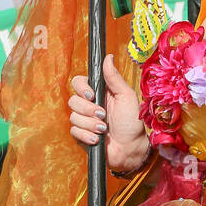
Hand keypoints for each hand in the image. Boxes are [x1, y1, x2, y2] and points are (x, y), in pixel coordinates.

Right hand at [69, 53, 148, 172]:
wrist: (131, 148)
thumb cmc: (132, 121)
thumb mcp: (126, 96)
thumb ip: (114, 77)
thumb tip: (108, 57)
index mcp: (100, 92)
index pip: (79, 83)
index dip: (81, 88)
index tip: (92, 95)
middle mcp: (90, 105)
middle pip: (73, 100)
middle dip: (88, 109)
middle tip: (103, 115)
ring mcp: (85, 120)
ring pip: (73, 117)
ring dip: (90, 124)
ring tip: (104, 129)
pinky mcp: (81, 135)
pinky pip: (74, 131)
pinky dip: (86, 135)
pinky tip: (97, 139)